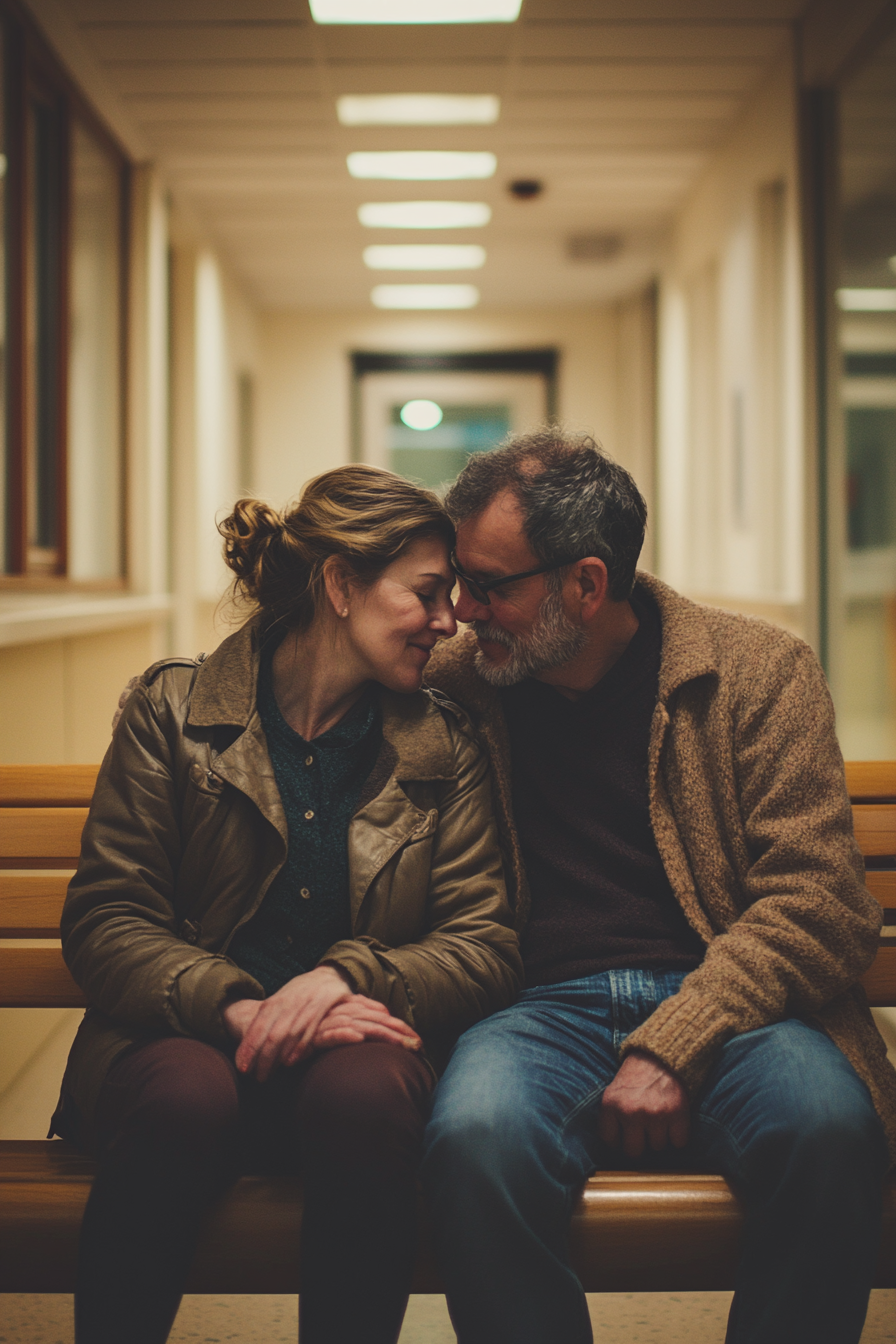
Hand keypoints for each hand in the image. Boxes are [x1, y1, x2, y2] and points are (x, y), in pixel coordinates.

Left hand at [228, 966, 352, 1081]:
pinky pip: (310, 1028)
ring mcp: (307, 1003)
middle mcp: (290, 1001)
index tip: (241, 1066)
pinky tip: (290, 1062)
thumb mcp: (283, 1000)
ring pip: (289, 1033)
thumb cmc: (302, 993)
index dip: (249, 1046)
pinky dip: (299, 1047)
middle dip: (262, 1057)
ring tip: (268, 1074)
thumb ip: (269, 1018)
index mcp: (277, 1000)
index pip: (258, 1025)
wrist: (329, 974)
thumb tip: (247, 1044)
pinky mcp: (324, 1004)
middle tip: (256, 1077)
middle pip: (273, 1033)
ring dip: (278, 1056)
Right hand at [312, 996, 421, 1051]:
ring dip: (380, 1034)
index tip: (418, 1039)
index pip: (378, 1015)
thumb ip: (351, 1023)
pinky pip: (327, 1035)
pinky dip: (343, 1035)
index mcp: (345, 1009)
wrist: (266, 1027)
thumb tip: (375, 1023)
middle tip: (418, 1044)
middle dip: (397, 1032)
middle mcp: (337, 1013)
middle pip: (373, 1020)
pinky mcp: (308, 1037)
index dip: (398, 1026)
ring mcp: (324, 1023)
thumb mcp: (330, 1027)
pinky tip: (358, 1038)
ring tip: (400, 1043)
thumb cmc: (303, 1031)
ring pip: (357, 1025)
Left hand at [598, 1050, 689, 1157]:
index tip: (624, 1138)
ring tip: (658, 1120)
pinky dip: (678, 1136)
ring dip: (660, 1138)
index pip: (609, 1142)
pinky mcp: (676, 1114)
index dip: (618, 1142)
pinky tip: (673, 1122)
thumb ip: (611, 1118)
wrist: (661, 1056)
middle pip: (634, 1152)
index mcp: (610, 1105)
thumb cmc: (636, 1078)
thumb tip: (614, 1151)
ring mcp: (654, 1114)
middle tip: (644, 1134)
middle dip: (640, 1146)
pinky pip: (678, 1143)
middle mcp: (630, 1112)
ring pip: (658, 1147)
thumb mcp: (613, 1093)